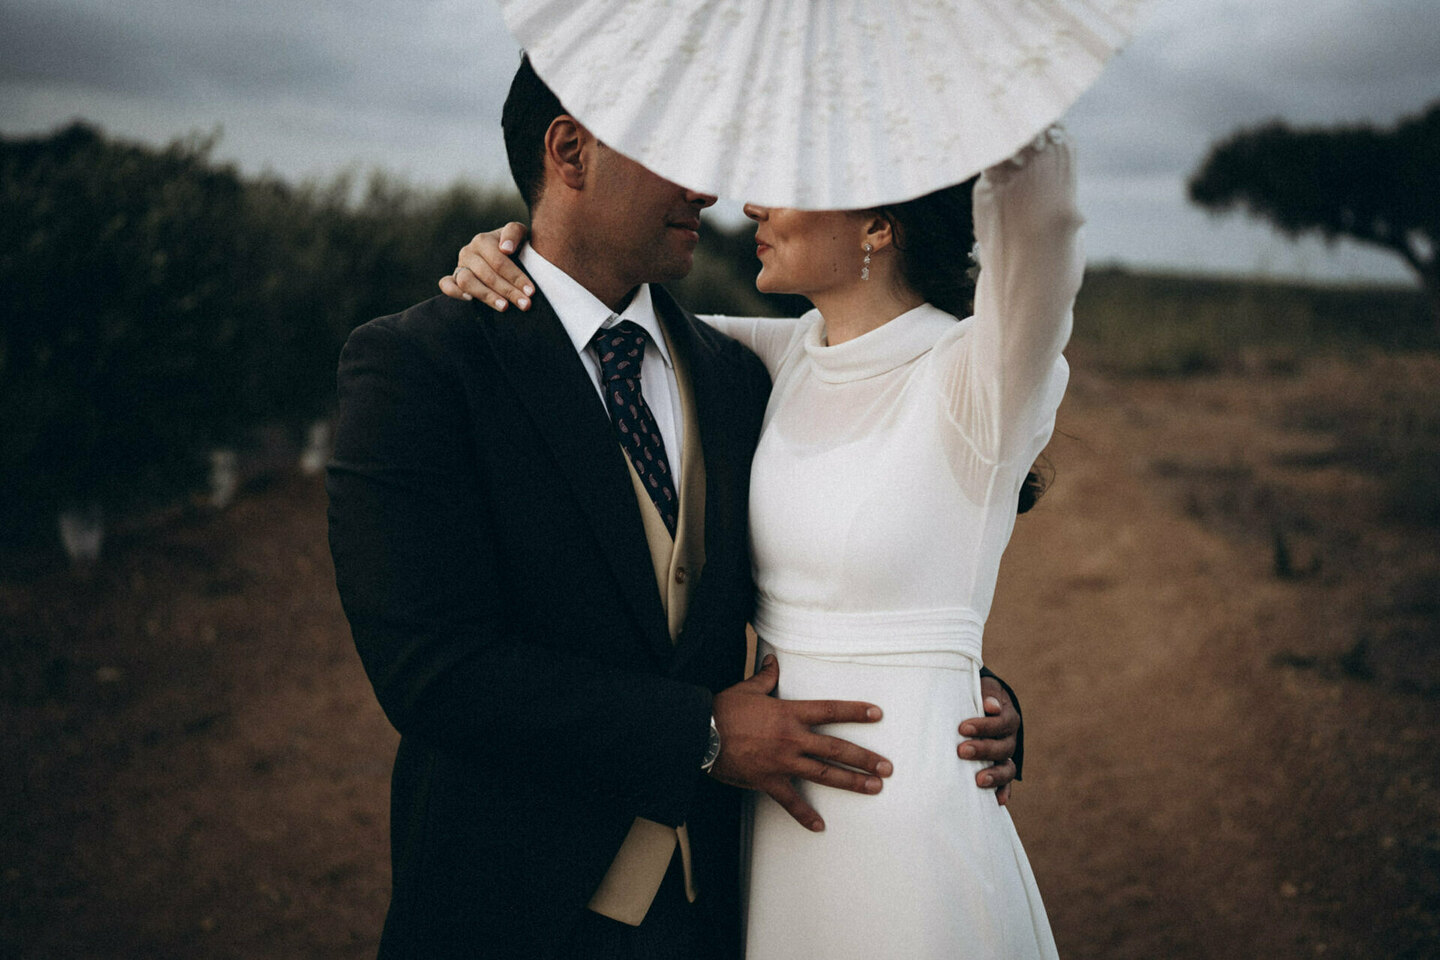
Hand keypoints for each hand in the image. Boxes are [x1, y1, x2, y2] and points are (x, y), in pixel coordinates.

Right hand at [437, 223, 535, 309]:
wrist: (507, 255)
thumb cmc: (515, 246)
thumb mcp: (520, 234)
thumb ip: (514, 233)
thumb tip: (505, 248)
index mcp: (483, 240)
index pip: (499, 262)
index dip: (516, 277)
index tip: (531, 291)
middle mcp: (468, 252)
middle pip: (487, 275)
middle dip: (508, 291)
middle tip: (525, 304)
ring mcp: (459, 266)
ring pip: (467, 282)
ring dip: (487, 296)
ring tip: (504, 307)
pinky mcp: (453, 278)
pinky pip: (446, 285)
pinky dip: (455, 292)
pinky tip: (471, 300)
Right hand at [709, 655, 890, 832]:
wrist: (701, 734)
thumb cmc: (722, 710)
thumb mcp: (746, 689)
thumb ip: (765, 677)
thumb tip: (773, 661)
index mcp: (789, 713)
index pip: (830, 710)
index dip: (855, 712)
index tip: (877, 715)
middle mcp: (792, 738)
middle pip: (836, 748)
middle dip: (864, 758)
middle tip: (887, 768)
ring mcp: (782, 762)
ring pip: (824, 774)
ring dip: (851, 782)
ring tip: (873, 788)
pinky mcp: (768, 781)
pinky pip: (790, 802)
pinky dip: (805, 815)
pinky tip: (820, 826)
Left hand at [957, 676, 1018, 805]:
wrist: (983, 705)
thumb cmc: (977, 697)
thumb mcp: (982, 690)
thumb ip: (985, 695)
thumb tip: (991, 706)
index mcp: (1007, 717)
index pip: (1001, 723)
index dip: (984, 726)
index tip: (962, 728)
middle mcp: (1010, 738)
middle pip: (1003, 748)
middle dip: (983, 750)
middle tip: (962, 751)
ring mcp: (1006, 756)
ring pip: (1008, 768)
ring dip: (995, 775)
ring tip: (979, 781)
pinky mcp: (1000, 769)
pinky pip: (1006, 784)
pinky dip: (1003, 792)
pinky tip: (997, 801)